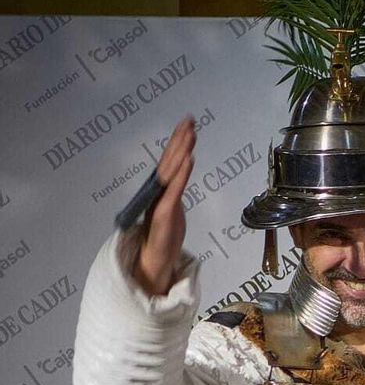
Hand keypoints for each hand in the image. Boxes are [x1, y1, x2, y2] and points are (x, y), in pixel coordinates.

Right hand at [133, 116, 195, 296]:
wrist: (154, 265)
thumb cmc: (163, 240)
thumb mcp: (172, 212)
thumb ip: (173, 195)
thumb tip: (178, 181)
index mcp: (160, 192)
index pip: (169, 163)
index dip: (177, 143)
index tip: (186, 125)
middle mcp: (158, 193)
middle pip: (169, 162)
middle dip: (179, 140)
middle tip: (188, 119)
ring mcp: (159, 203)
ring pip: (170, 173)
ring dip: (181, 151)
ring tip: (190, 133)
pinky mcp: (164, 215)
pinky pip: (173, 191)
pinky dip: (181, 175)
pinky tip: (188, 159)